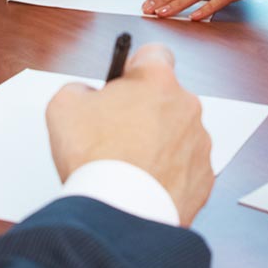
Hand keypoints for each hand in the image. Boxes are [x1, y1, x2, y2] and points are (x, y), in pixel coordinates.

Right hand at [46, 44, 213, 224]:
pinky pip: (185, 167)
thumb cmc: (93, 158)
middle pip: (166, 98)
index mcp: (157, 80)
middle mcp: (186, 106)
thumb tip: (88, 96)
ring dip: (158, 143)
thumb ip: (80, 89)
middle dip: (145, 111)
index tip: (123, 84)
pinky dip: (168, 174)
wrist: (119, 213)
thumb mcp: (64, 106)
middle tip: (117, 134)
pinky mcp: (204, 178)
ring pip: (178, 134)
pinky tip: (144, 185)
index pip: (155, 54)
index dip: (136, 68)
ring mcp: (199, 143)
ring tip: (129, 166)